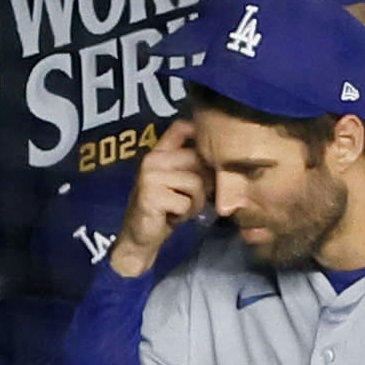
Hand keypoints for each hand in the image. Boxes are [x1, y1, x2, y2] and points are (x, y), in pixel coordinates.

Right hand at [108, 120, 204, 278]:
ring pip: (194, 183)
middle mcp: (152, 160)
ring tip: (181, 208)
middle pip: (196, 159)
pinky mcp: (150, 196)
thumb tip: (225, 153)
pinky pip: (185, 202)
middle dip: (202, 182)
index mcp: (159, 152)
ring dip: (194, 202)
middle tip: (190, 197)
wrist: (140, 237)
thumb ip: (193, 164)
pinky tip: (172, 217)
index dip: (200, 131)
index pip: (181, 127)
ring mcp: (149, 177)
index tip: (210, 146)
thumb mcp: (179, 181)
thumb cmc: (165, 208)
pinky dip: (184, 214)